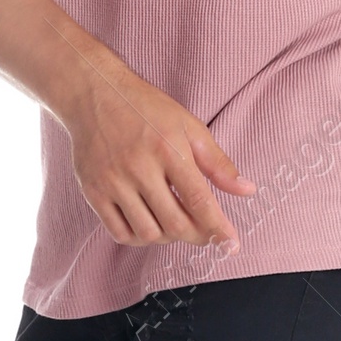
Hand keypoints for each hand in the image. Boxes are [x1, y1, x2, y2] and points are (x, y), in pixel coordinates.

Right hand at [63, 58, 256, 248]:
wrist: (94, 95)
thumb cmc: (146, 109)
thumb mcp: (189, 126)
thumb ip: (218, 163)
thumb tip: (247, 190)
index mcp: (168, 149)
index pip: (198, 200)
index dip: (217, 228)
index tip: (231, 245)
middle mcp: (139, 167)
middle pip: (175, 224)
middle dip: (197, 236)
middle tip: (205, 234)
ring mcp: (112, 182)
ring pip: (148, 233)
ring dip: (168, 237)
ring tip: (175, 223)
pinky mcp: (92, 192)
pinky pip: (119, 233)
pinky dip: (139, 238)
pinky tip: (149, 224)